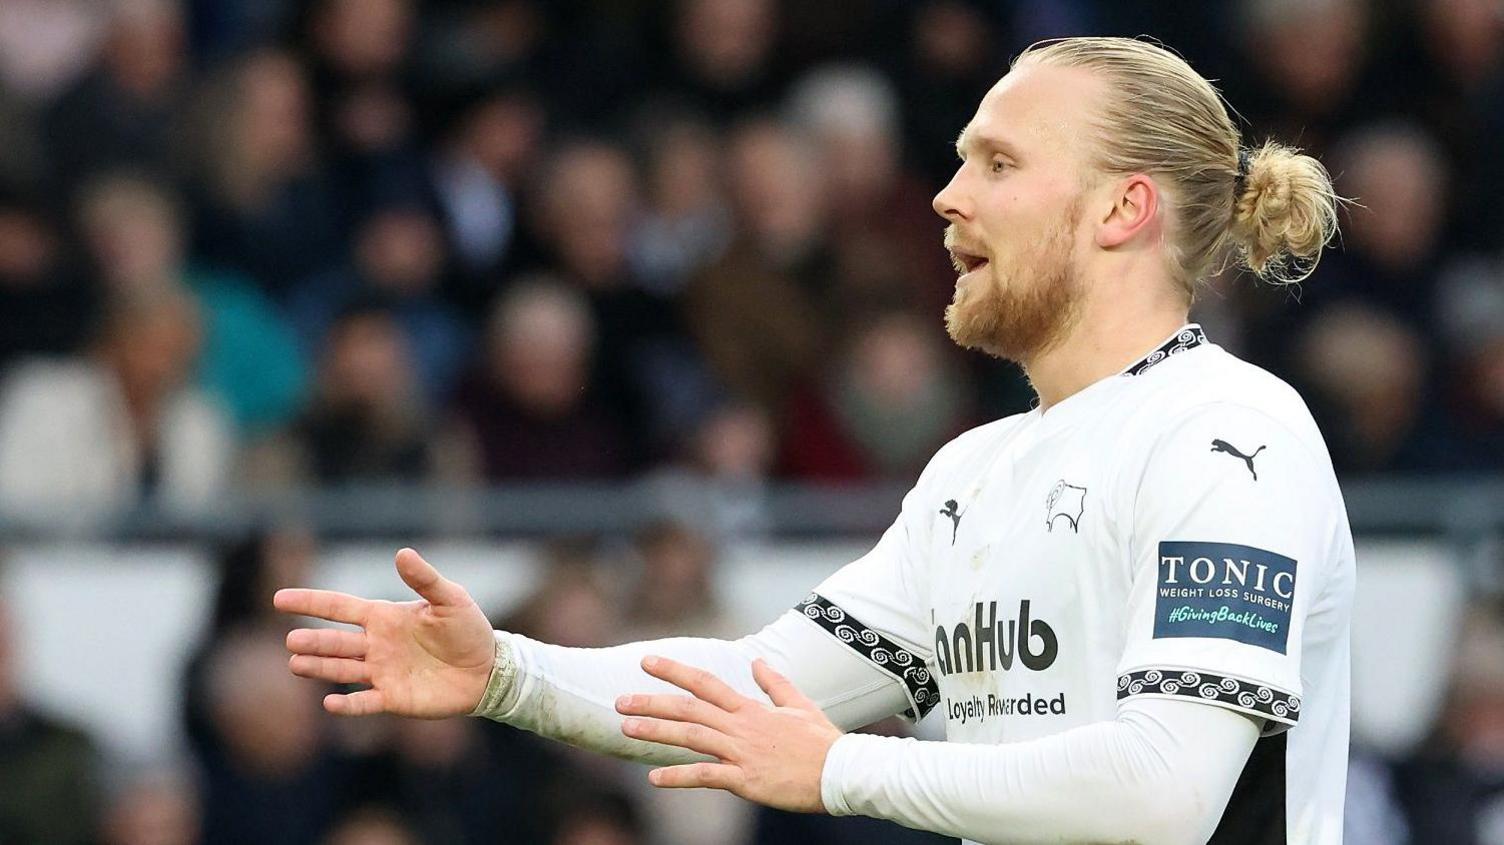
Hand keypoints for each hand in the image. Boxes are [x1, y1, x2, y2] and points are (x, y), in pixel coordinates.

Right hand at [273, 548, 494, 717]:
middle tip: (291, 641)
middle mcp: (377, 645)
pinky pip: (364, 703)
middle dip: (313, 641)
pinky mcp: (394, 699)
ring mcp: (382, 673)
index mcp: (385, 618)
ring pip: (342, 670)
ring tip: (295, 664)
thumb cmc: (468, 630)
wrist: (488, 669)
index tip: (279, 599)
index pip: (340, 608)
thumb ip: (425, 579)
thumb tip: (402, 553)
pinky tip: (329, 703)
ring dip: (320, 667)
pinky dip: (348, 705)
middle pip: (336, 642)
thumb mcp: (451, 599)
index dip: (310, 603)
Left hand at [614, 656, 841, 812]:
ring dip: (656, 733)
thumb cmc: (822, 741)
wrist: (842, 772)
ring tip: (626, 730)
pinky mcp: (746, 780)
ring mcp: (742, 752)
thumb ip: (775, 683)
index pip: (705, 683)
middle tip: (619, 700)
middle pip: (689, 708)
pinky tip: (655, 779)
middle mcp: (741, 726)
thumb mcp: (800, 704)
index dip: (674, 671)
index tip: (647, 662)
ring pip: (691, 737)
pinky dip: (678, 777)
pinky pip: (706, 776)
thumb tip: (758, 662)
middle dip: (652, 703)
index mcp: (751, 708)